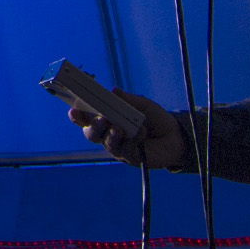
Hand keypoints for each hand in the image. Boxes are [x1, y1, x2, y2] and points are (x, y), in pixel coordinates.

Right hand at [68, 90, 186, 168]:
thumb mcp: (142, 104)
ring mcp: (118, 148)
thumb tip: (113, 91)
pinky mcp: (131, 158)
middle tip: (101, 119)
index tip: (74, 109)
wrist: (175, 135)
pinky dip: (132, 141)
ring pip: (107, 143)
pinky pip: (125, 151)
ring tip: (119, 128)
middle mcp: (108, 134)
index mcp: (106, 119)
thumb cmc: (154, 118)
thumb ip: (127, 100)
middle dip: (93, 126)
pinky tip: (139, 133)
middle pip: (91, 134)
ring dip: (112, 135)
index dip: (77, 115)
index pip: (86, 118)